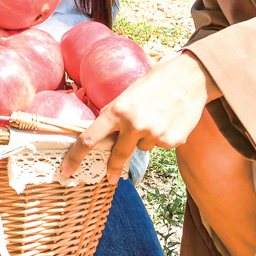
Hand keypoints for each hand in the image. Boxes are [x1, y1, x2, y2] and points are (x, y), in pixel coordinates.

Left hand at [60, 52, 219, 183]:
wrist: (189, 77)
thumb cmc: (155, 83)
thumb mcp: (127, 95)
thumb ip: (115, 114)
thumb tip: (103, 134)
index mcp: (117, 110)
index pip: (89, 139)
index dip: (75, 157)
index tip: (66, 170)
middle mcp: (134, 125)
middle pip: (117, 155)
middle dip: (112, 168)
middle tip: (110, 178)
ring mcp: (154, 135)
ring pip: (142, 147)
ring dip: (144, 138)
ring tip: (157, 116)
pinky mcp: (172, 141)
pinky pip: (160, 145)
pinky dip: (162, 136)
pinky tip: (169, 120)